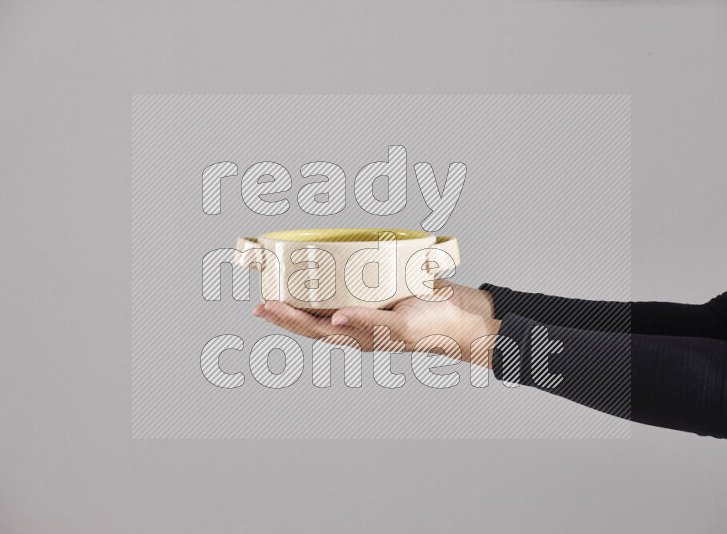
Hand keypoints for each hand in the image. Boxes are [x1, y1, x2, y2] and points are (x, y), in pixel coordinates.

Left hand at [253, 284, 499, 365]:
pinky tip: (321, 275)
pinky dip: (328, 285)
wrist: (465, 317)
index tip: (263, 306)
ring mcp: (368, 311)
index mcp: (359, 337)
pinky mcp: (380, 296)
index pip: (313, 329)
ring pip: (326, 307)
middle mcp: (358, 326)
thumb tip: (335, 320)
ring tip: (281, 287)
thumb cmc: (435, 327)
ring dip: (303, 299)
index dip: (287, 319)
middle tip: (261, 296)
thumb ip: (368, 323)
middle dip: (285, 310)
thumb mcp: (401, 327)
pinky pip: (347, 290)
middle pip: (313, 320)